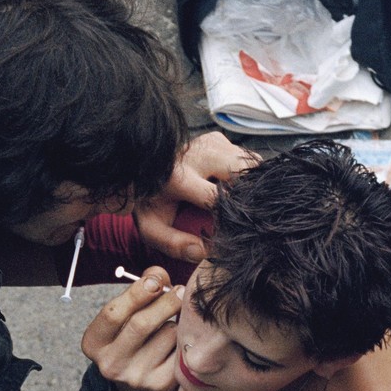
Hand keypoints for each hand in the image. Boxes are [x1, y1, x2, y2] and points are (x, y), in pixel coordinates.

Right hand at [82, 267, 182, 390]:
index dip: (137, 291)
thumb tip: (159, 274)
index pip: (113, 313)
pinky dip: (186, 340)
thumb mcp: (125, 317)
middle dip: (165, 301)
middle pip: (142, 324)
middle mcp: (110, 364)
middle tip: (179, 290)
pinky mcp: (161, 386)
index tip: (156, 279)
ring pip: (168, 335)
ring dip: (177, 323)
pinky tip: (183, 342)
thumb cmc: (135, 341)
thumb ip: (139, 291)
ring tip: (174, 325)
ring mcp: (136, 378)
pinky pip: (182, 351)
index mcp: (94, 343)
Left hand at [136, 132, 259, 262]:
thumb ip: (172, 244)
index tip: (234, 228)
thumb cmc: (150, 203)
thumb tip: (200, 251)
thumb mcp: (151, 228)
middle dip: (247, 194)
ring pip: (248, 162)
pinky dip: (247, 173)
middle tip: (242, 212)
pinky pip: (246, 157)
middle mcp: (194, 155)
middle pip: (240, 171)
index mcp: (177, 178)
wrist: (141, 169)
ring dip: (249, 183)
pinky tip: (235, 186)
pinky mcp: (217, 139)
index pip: (216, 197)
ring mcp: (207, 143)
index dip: (230, 215)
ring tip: (237, 200)